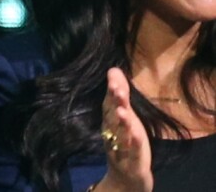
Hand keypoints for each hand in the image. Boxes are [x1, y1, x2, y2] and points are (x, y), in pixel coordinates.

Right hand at [97, 68, 152, 191]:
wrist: (125, 177)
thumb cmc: (124, 140)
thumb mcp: (123, 116)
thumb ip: (119, 94)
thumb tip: (113, 68)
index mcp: (111, 121)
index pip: (109, 102)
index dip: (111, 89)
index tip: (112, 74)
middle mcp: (113, 132)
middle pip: (113, 116)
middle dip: (115, 102)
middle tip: (116, 88)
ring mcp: (122, 147)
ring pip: (121, 133)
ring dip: (121, 122)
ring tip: (123, 111)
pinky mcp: (134, 162)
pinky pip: (134, 152)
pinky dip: (134, 143)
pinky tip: (136, 134)